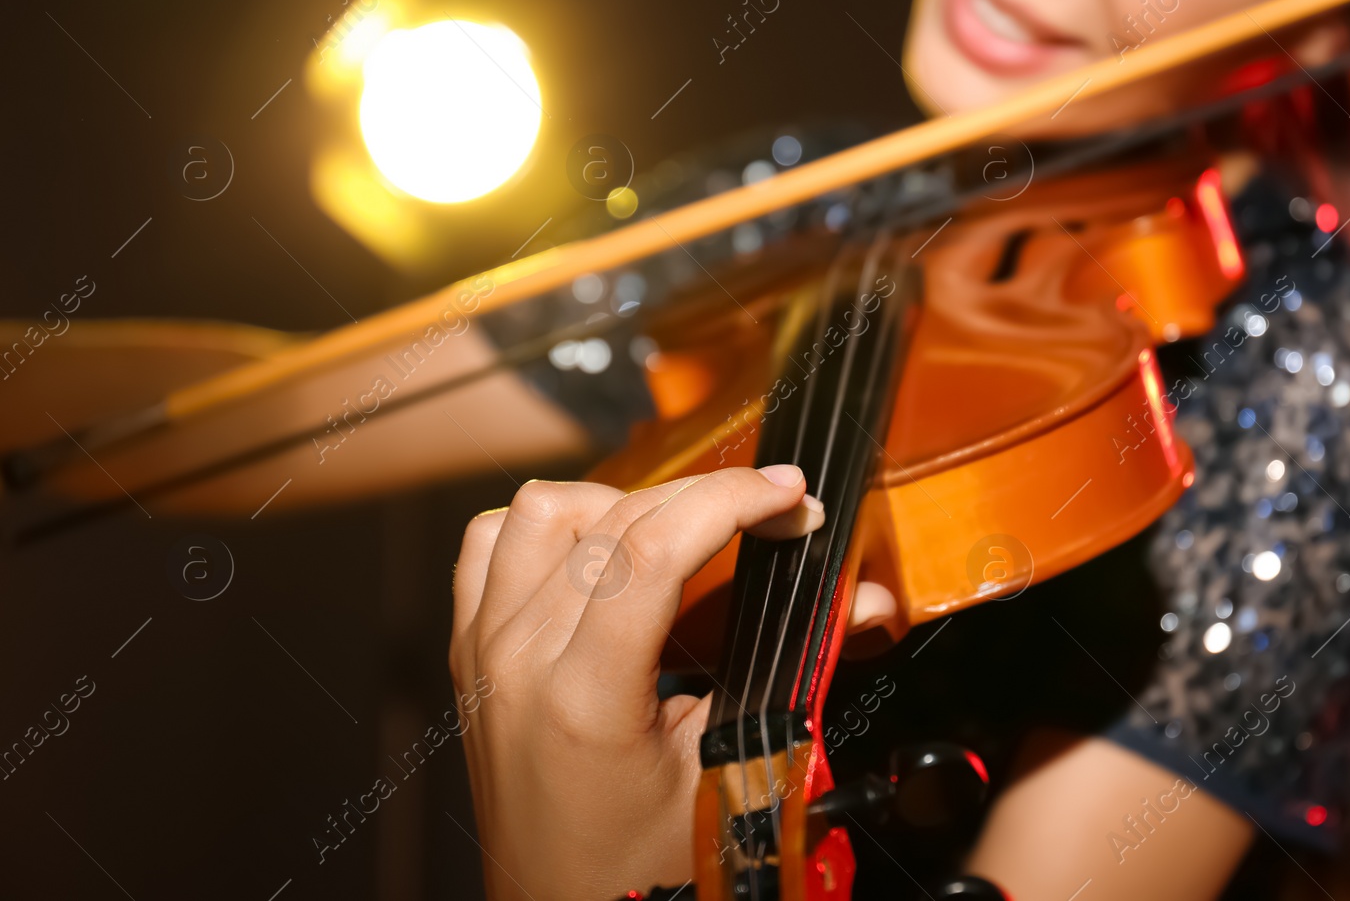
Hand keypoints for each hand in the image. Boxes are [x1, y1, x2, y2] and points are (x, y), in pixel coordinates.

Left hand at [450, 465, 890, 899]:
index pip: (654, 548)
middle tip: (769, 516)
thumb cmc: (636, 870)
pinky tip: (597, 554)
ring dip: (620, 504)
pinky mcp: (472, 648)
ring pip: (545, 511)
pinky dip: (548, 528)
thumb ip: (794, 672)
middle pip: (615, 518)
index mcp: (581, 698)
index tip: (788, 496)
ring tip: (676, 535)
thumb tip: (866, 602)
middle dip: (708, 498)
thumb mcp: (729, 774)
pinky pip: (491, 541)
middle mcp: (518, 660)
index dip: (733, 501)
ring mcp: (486, 649)